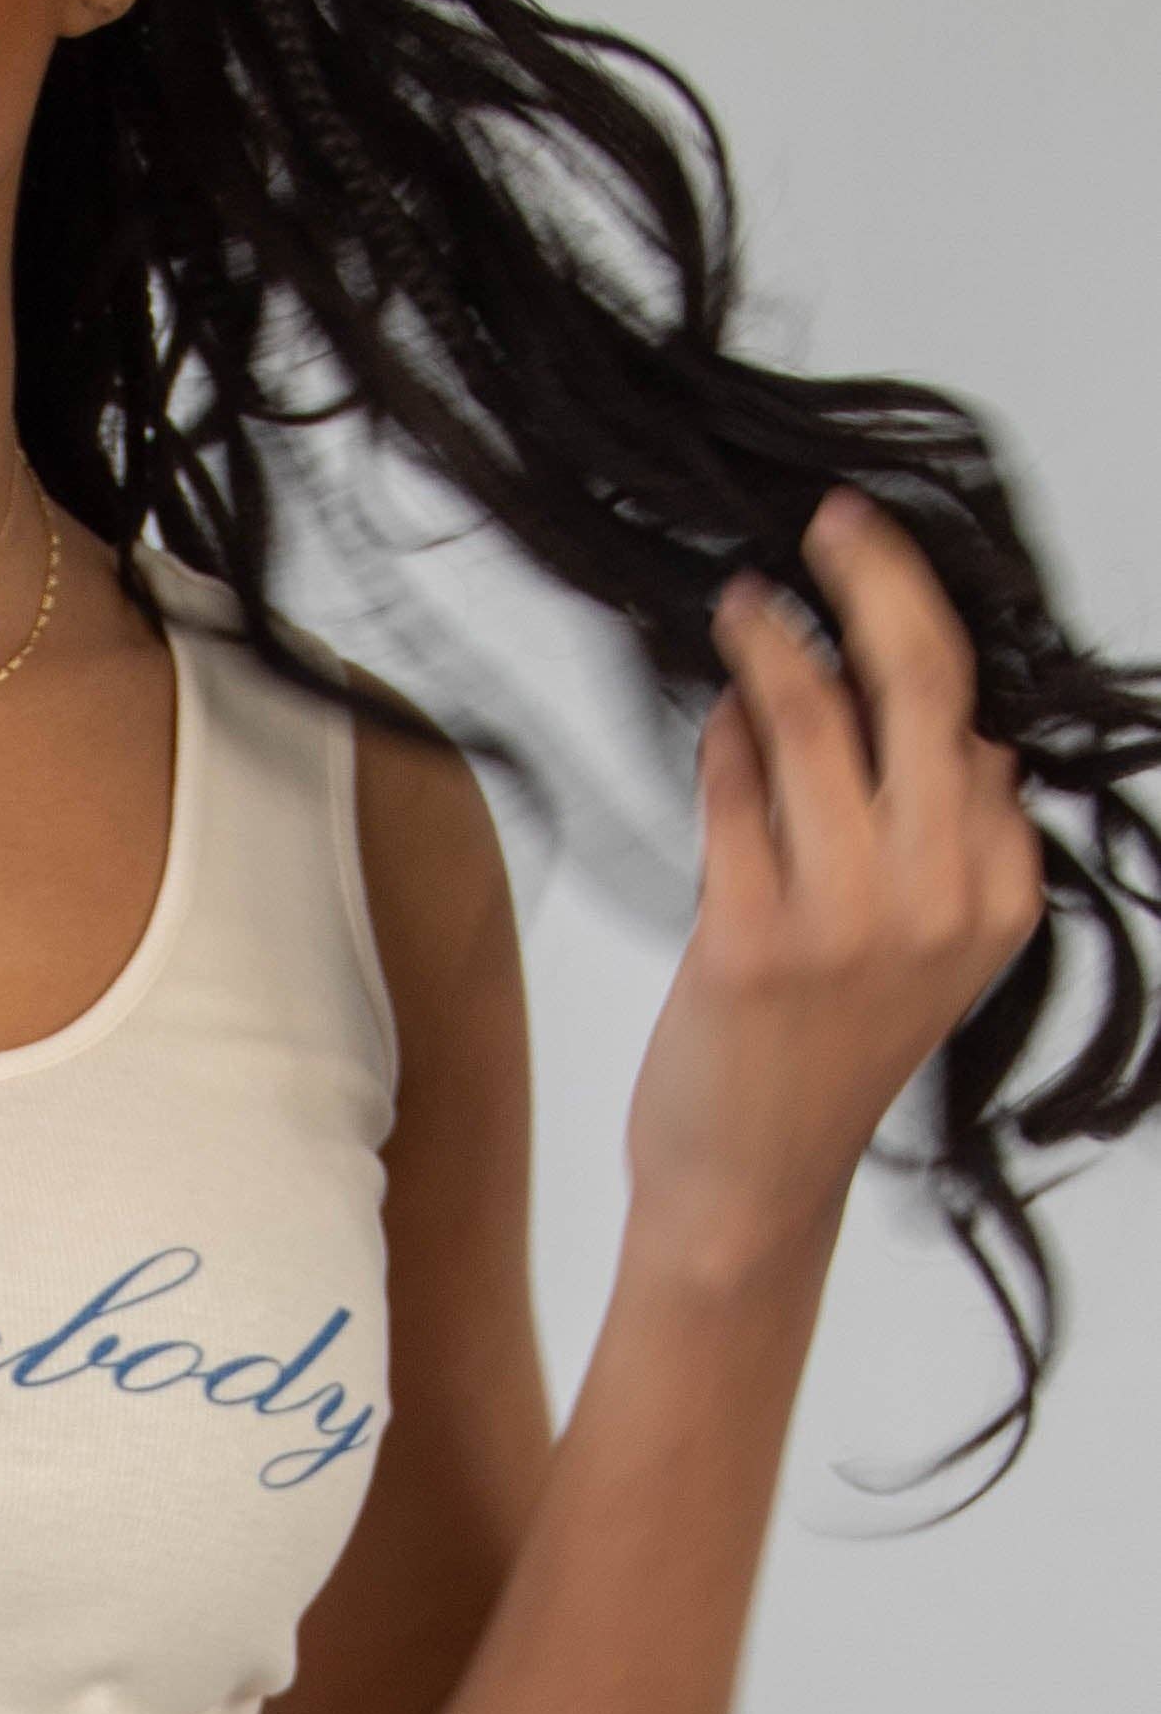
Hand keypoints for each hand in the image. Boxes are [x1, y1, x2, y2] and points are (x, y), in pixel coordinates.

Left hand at [624, 488, 1045, 1264]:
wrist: (749, 1190)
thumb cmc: (818, 1067)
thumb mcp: (928, 956)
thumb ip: (950, 845)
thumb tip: (959, 733)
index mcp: (997, 895)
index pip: (973, 723)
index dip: (916, 633)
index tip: (870, 574)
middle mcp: (939, 899)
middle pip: (920, 685)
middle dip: (872, 578)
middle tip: (832, 523)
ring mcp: (850, 919)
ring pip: (818, 720)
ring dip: (774, 644)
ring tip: (744, 609)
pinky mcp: (755, 937)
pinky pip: (738, 786)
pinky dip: (724, 737)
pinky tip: (716, 720)